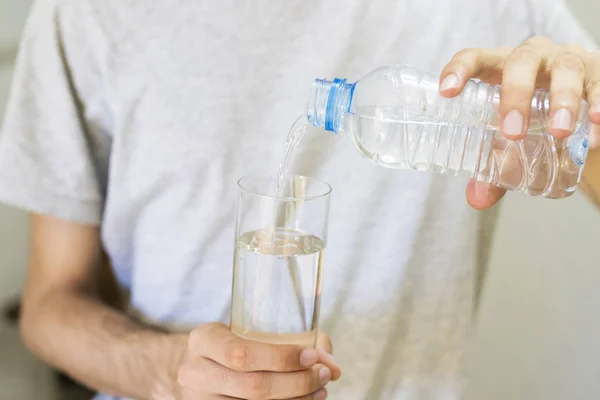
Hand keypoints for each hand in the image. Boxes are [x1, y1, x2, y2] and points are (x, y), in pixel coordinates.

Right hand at [156, 323, 340, 399]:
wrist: (195, 365)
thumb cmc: (230, 343)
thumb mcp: (246, 330)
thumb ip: (288, 338)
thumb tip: (330, 360)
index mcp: (204, 339)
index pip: (241, 354)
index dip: (280, 358)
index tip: (312, 356)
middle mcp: (195, 372)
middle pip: (252, 387)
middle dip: (295, 382)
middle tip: (322, 374)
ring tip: (319, 389)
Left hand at [438, 36, 599, 208]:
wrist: (579, 107)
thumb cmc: (533, 117)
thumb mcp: (510, 139)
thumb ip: (494, 167)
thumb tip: (477, 199)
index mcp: (500, 68)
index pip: (475, 58)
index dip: (458, 70)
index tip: (447, 93)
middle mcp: (533, 57)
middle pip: (521, 62)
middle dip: (516, 95)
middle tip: (513, 132)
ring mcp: (567, 61)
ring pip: (565, 68)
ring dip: (562, 100)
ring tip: (559, 132)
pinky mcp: (597, 73)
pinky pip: (599, 83)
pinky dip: (599, 103)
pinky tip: (596, 126)